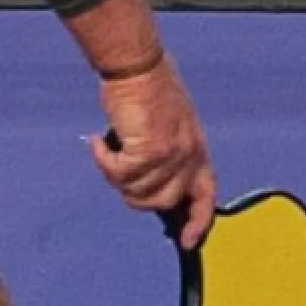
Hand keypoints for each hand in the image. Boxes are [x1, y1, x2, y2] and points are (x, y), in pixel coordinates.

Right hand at [91, 63, 214, 245]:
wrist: (137, 64)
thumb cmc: (147, 87)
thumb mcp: (169, 124)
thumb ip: (168, 154)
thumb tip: (150, 181)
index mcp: (198, 149)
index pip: (207, 196)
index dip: (199, 222)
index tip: (187, 241)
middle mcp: (190, 155)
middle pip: (163, 203)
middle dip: (135, 195)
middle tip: (119, 173)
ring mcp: (172, 155)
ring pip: (137, 192)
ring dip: (115, 176)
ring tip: (107, 150)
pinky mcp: (150, 151)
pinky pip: (119, 175)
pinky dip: (103, 161)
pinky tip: (98, 141)